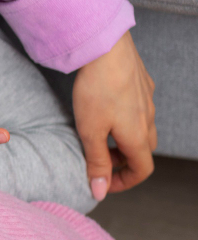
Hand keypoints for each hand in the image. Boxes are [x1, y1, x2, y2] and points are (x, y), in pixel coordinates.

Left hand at [72, 31, 156, 198]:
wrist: (106, 47)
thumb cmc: (96, 89)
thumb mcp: (90, 132)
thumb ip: (96, 162)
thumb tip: (99, 192)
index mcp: (138, 136)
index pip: (142, 170)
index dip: (124, 182)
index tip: (103, 183)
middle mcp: (149, 119)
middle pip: (143, 150)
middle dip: (123, 161)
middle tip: (99, 159)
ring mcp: (148, 99)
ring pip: (142, 128)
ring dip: (124, 139)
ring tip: (99, 134)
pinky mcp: (142, 83)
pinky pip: (139, 108)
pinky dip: (125, 118)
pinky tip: (105, 107)